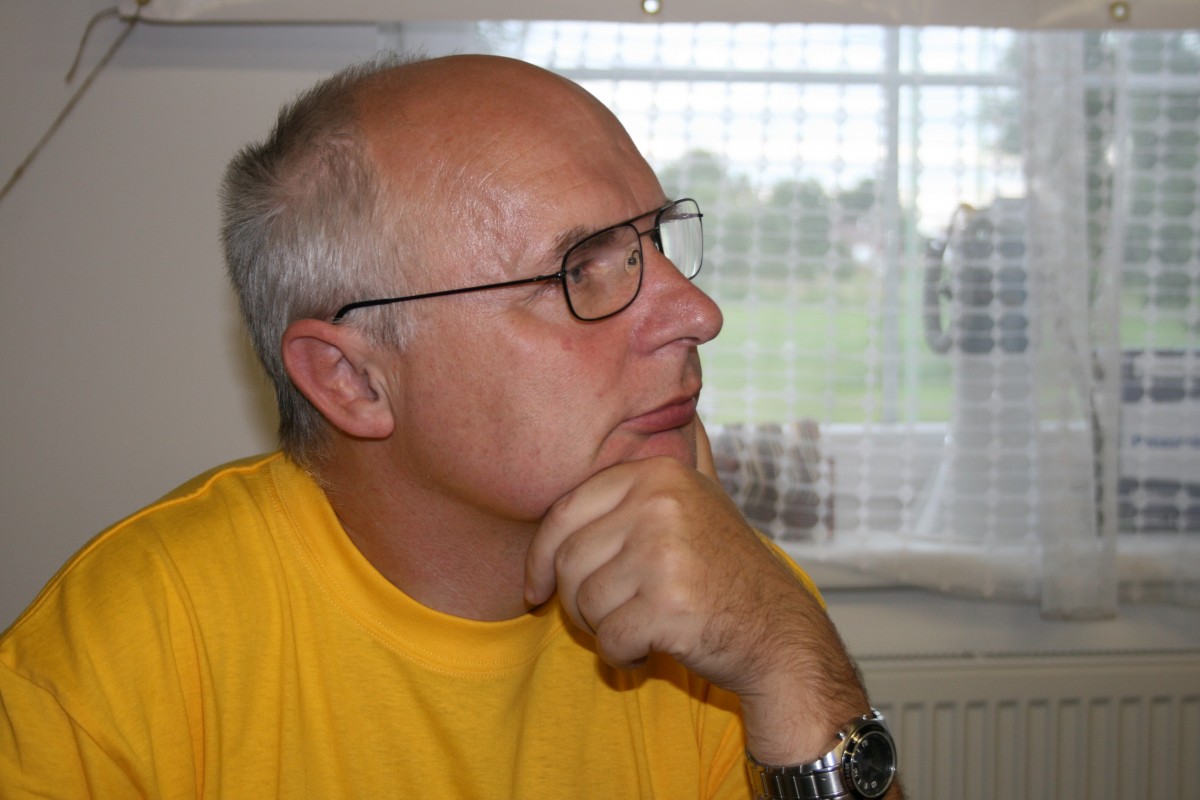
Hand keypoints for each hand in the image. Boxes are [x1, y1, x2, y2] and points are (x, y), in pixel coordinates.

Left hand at [524, 420, 869, 762]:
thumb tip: (680, 393)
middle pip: (568, 562)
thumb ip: (683, 451)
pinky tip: (653, 649)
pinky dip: (623, 656)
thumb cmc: (726, 569)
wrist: (779, 632)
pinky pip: (610, 640)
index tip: (537, 588)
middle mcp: (660, 504)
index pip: (562, 513)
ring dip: (604, 630)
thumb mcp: (705, 496)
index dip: (539, 558)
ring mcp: (666, 553)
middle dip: (577, 603)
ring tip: (642, 625)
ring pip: (585, 604)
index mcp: (655, 474)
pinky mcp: (670, 606)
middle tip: (612, 616)